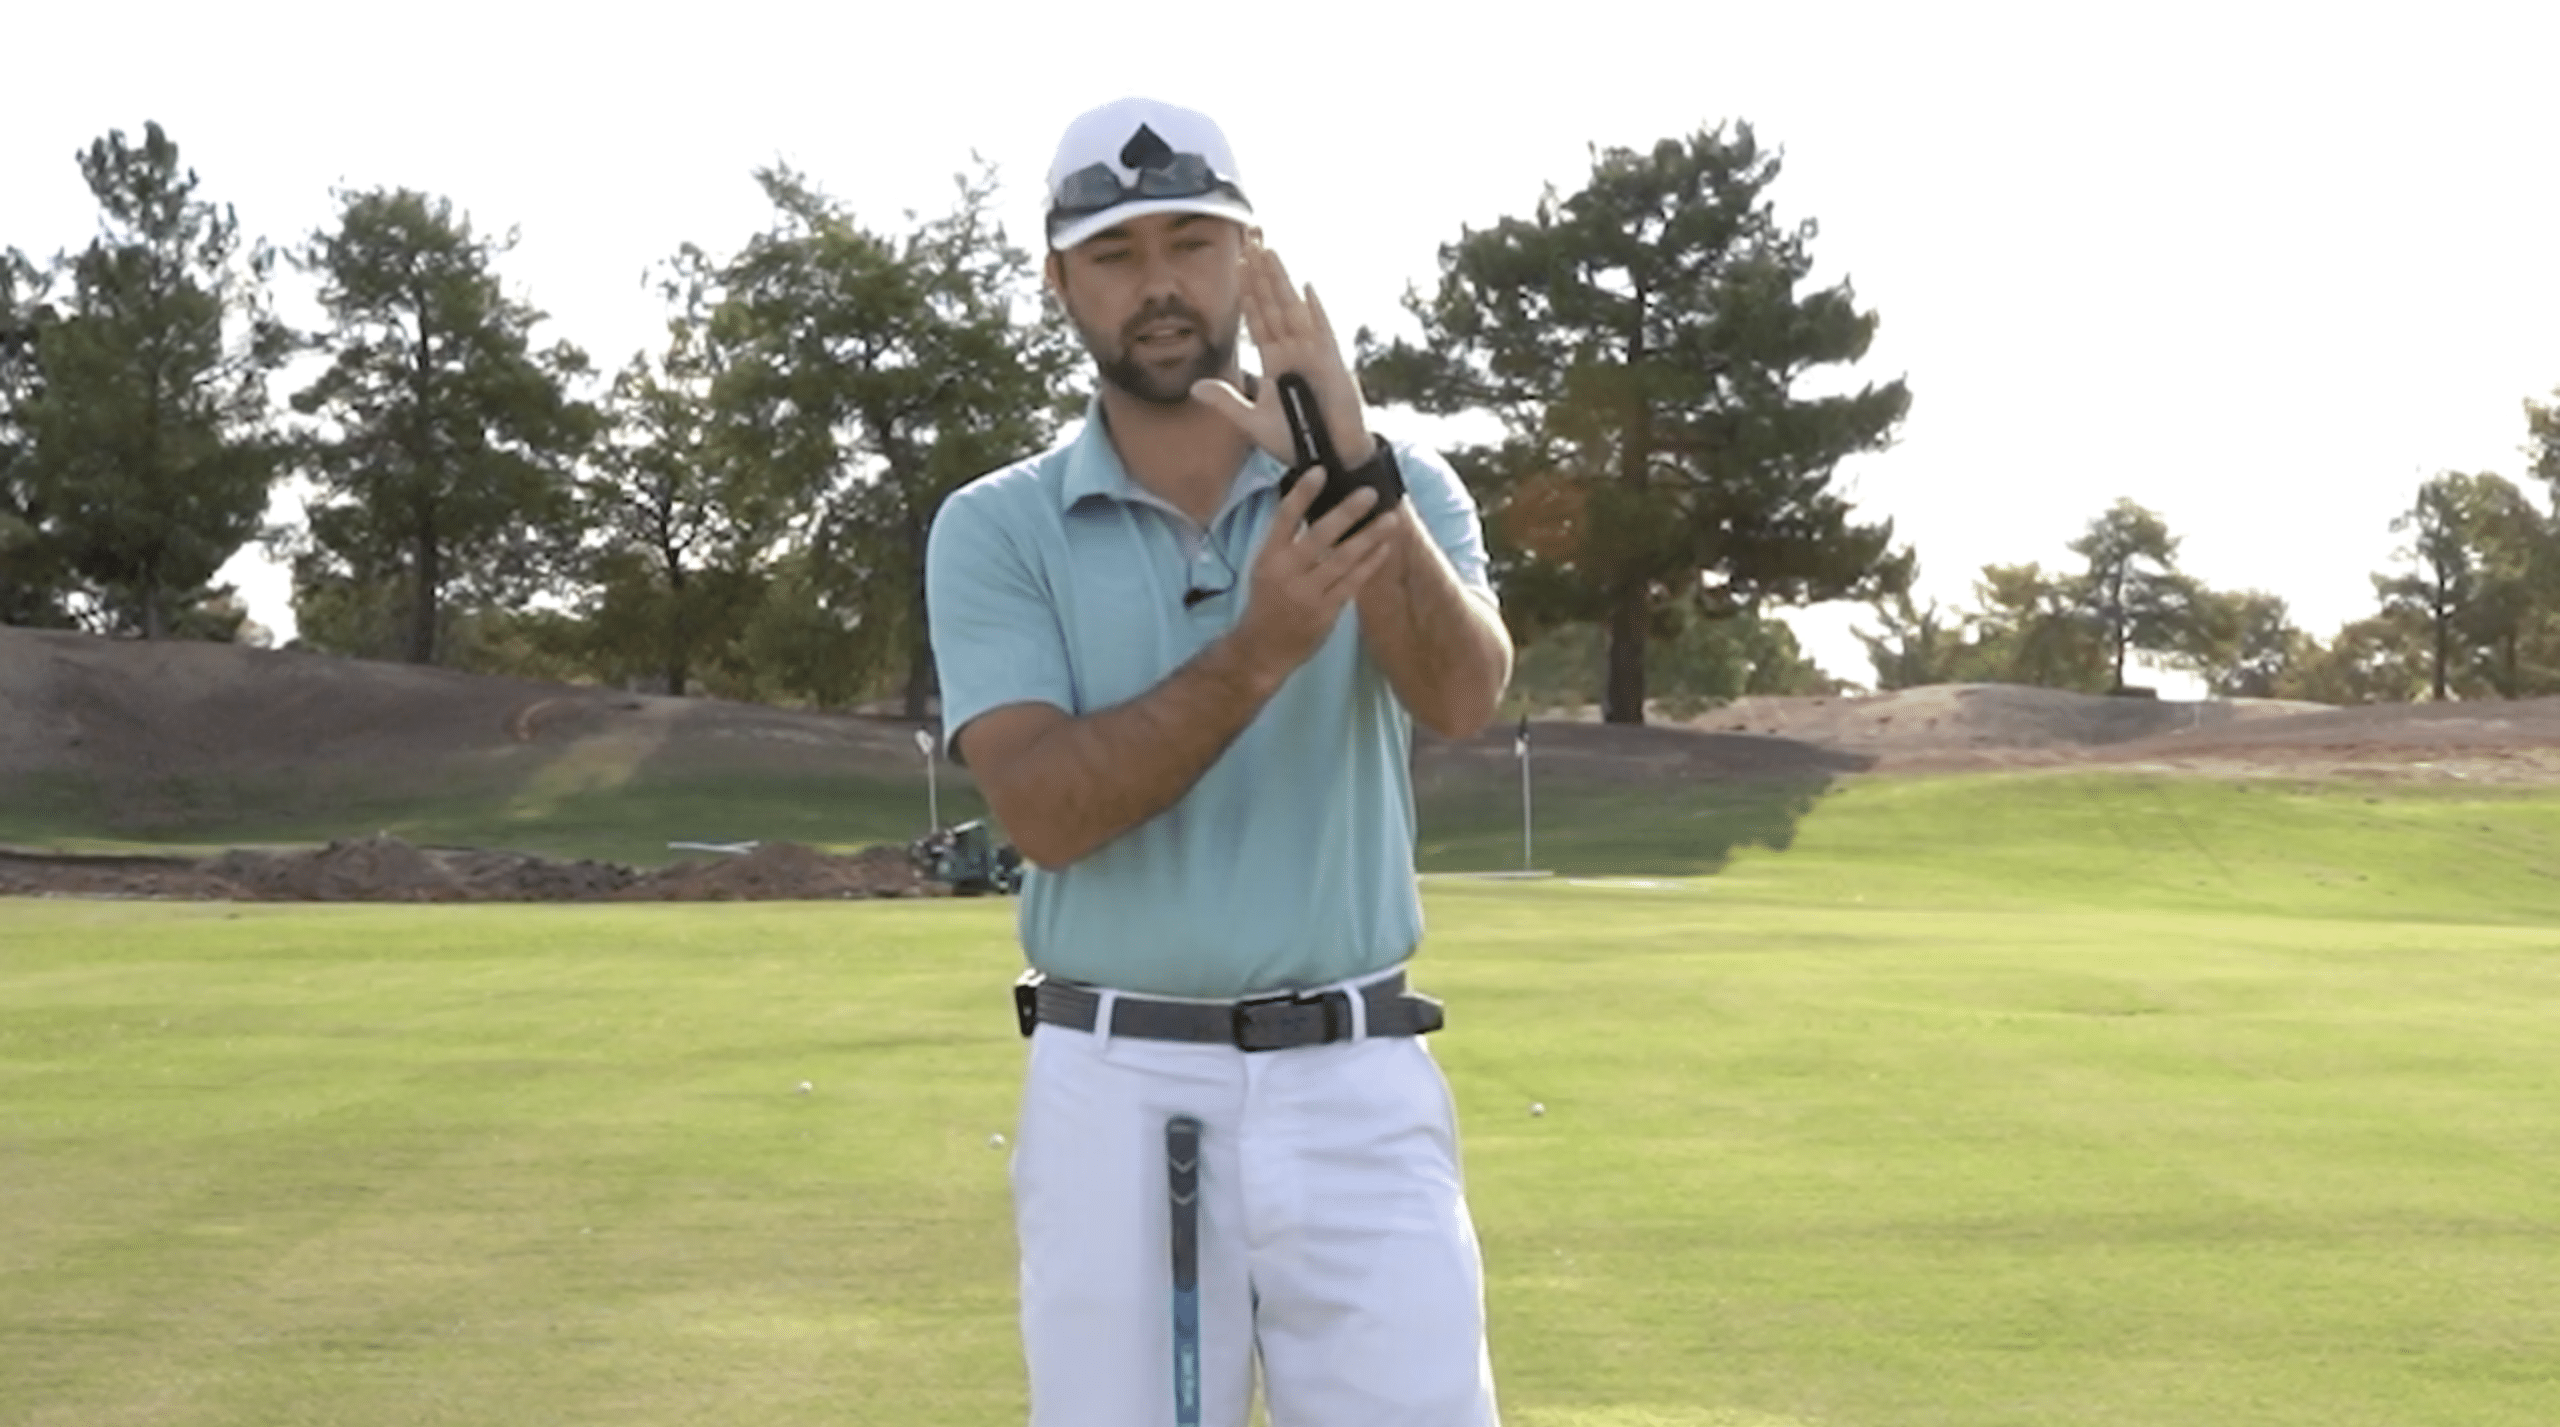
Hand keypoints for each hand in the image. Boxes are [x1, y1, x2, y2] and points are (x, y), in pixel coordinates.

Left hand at [1190, 238, 1378, 467]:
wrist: (1327, 458)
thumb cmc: (1295, 440)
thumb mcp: (1252, 422)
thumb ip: (1226, 402)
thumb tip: (1194, 388)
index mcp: (1275, 359)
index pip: (1257, 317)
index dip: (1247, 290)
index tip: (1237, 262)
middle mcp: (1293, 349)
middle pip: (1273, 303)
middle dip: (1262, 272)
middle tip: (1252, 240)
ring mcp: (1313, 353)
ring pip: (1292, 309)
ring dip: (1280, 281)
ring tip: (1269, 252)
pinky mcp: (1332, 363)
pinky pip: (1322, 332)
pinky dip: (1315, 311)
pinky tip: (1306, 288)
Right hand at [1230, 449, 1399, 679]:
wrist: (1262, 649)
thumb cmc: (1267, 602)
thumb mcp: (1266, 568)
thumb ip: (1287, 542)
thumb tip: (1317, 509)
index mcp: (1268, 557)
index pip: (1284, 518)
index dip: (1301, 494)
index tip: (1320, 471)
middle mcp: (1286, 573)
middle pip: (1319, 536)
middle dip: (1346, 512)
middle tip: (1369, 492)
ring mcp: (1308, 594)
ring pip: (1343, 559)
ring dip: (1369, 536)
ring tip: (1390, 518)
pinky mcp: (1326, 611)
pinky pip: (1353, 582)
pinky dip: (1370, 563)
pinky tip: (1384, 548)